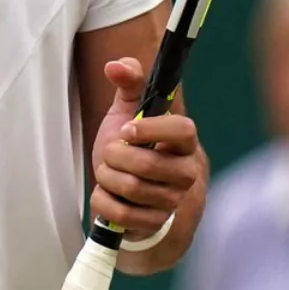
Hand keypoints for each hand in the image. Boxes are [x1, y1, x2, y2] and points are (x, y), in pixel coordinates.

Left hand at [89, 56, 208, 238]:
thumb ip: (129, 84)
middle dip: (114, 156)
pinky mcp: (154, 223)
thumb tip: (116, 65)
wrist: (131, 195)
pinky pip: (120, 213)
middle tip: (110, 152)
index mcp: (184, 142)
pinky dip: (103, 200)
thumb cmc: (134, 149)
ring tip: (109, 171)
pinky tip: (107, 193)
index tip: (126, 129)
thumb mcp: (128, 113)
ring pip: (132, 189)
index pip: (183, 130)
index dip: (153, 129)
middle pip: (148, 165)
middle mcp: (185, 172)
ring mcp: (172, 201)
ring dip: (107, 176)